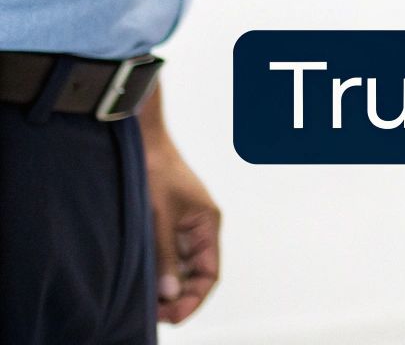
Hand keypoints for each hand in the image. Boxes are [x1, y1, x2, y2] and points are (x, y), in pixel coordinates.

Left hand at [144, 139, 220, 323]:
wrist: (142, 141)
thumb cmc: (155, 170)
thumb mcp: (159, 217)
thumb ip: (165, 255)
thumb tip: (169, 292)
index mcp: (208, 224)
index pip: (210, 273)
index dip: (194, 298)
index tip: (173, 316)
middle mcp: (199, 229)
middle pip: (196, 274)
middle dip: (178, 296)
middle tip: (154, 313)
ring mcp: (182, 227)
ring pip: (180, 267)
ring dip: (166, 285)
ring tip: (146, 302)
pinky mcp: (166, 224)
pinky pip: (167, 255)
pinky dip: (158, 271)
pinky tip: (143, 282)